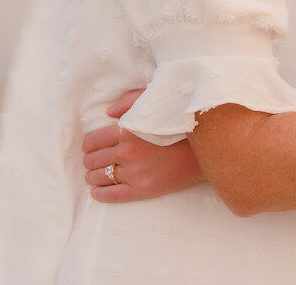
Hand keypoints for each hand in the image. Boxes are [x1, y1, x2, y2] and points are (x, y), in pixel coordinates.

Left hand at [82, 89, 204, 202]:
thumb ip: (129, 102)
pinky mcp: (143, 189)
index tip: (91, 147)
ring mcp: (135, 172)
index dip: (89, 145)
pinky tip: (97, 191)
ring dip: (93, 176)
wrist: (206, 147)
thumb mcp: (156, 101)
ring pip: (100, 177)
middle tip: (93, 161)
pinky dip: (100, 194)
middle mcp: (127, 152)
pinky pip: (112, 195)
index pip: (94, 141)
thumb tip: (108, 112)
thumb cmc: (180, 121)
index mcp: (127, 130)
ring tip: (95, 175)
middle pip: (95, 160)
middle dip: (91, 160)